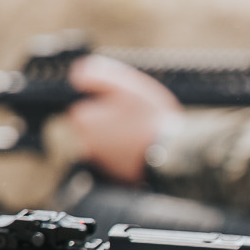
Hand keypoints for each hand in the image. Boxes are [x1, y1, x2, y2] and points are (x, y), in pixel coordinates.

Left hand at [65, 55, 183, 183]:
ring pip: (111, 140)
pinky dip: (132, 152)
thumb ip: (96, 76)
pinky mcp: (117, 175)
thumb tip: (76, 74)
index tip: (128, 100)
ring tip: (147, 130)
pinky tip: (149, 146)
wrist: (173, 154)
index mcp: (82, 120)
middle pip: (98, 124)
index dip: (109, 99)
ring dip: (124, 134)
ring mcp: (101, 162)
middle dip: (114, 118)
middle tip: (140, 115)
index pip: (89, 103)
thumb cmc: (148, 117)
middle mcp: (85, 144)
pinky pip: (123, 157)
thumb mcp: (123, 85)